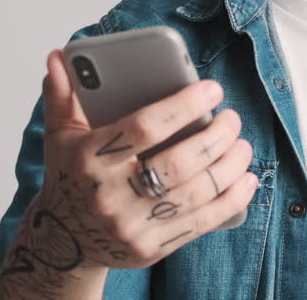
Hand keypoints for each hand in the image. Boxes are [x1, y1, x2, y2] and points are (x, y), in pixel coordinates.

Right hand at [1, 48, 257, 278]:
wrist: (63, 240)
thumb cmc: (72, 175)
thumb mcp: (60, 135)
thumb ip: (62, 95)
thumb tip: (59, 57)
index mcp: (90, 158)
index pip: (144, 128)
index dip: (183, 107)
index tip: (212, 90)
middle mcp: (110, 195)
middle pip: (178, 163)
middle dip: (216, 137)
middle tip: (232, 118)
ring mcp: (131, 226)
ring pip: (195, 193)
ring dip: (229, 166)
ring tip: (242, 145)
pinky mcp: (150, 249)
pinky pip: (200, 224)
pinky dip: (230, 200)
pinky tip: (246, 180)